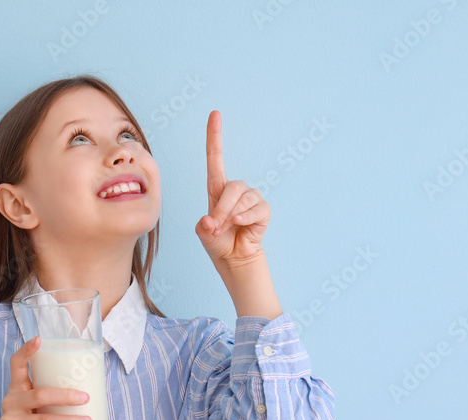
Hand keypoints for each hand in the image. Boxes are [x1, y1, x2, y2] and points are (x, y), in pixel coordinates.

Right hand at [0, 337, 92, 419]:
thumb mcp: (32, 406)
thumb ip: (48, 394)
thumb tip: (88, 383)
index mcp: (16, 390)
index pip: (16, 365)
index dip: (26, 351)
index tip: (39, 339)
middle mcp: (11, 404)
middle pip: (40, 395)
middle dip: (65, 396)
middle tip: (86, 398)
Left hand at [195, 110, 271, 267]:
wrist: (233, 258)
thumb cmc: (218, 242)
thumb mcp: (204, 233)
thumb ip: (204, 226)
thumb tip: (210, 220)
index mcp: (217, 189)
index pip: (215, 158)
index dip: (214, 136)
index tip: (214, 114)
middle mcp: (235, 190)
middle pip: (232, 187)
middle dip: (222, 208)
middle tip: (215, 227)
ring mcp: (251, 198)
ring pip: (243, 198)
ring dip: (231, 216)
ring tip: (226, 229)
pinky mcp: (263, 210)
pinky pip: (256, 209)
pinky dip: (246, 217)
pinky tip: (241, 225)